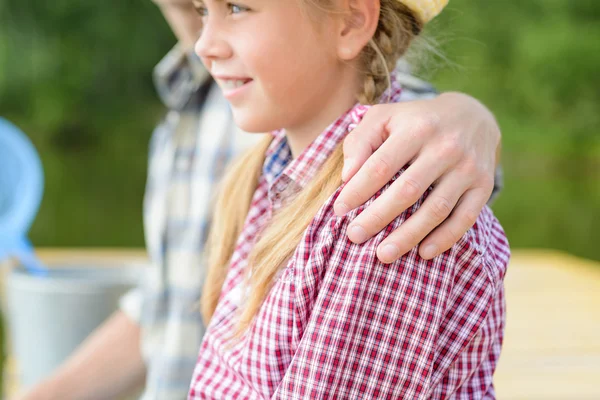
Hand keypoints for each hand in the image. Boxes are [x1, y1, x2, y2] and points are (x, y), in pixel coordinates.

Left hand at [335, 92, 499, 262]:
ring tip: (383, 255)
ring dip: (408, 236)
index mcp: (417, 128)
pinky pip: (464, 218)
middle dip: (378, 217)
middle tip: (354, 236)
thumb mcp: (384, 117)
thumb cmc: (414, 121)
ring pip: (436, 209)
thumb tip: (347, 176)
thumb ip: (360, 141)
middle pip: (408, 190)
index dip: (358, 190)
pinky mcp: (483, 186)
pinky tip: (422, 253)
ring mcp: (468, 168)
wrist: (472, 116)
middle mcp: (446, 147)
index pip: (382, 165)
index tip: (339, 210)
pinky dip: (444, 239)